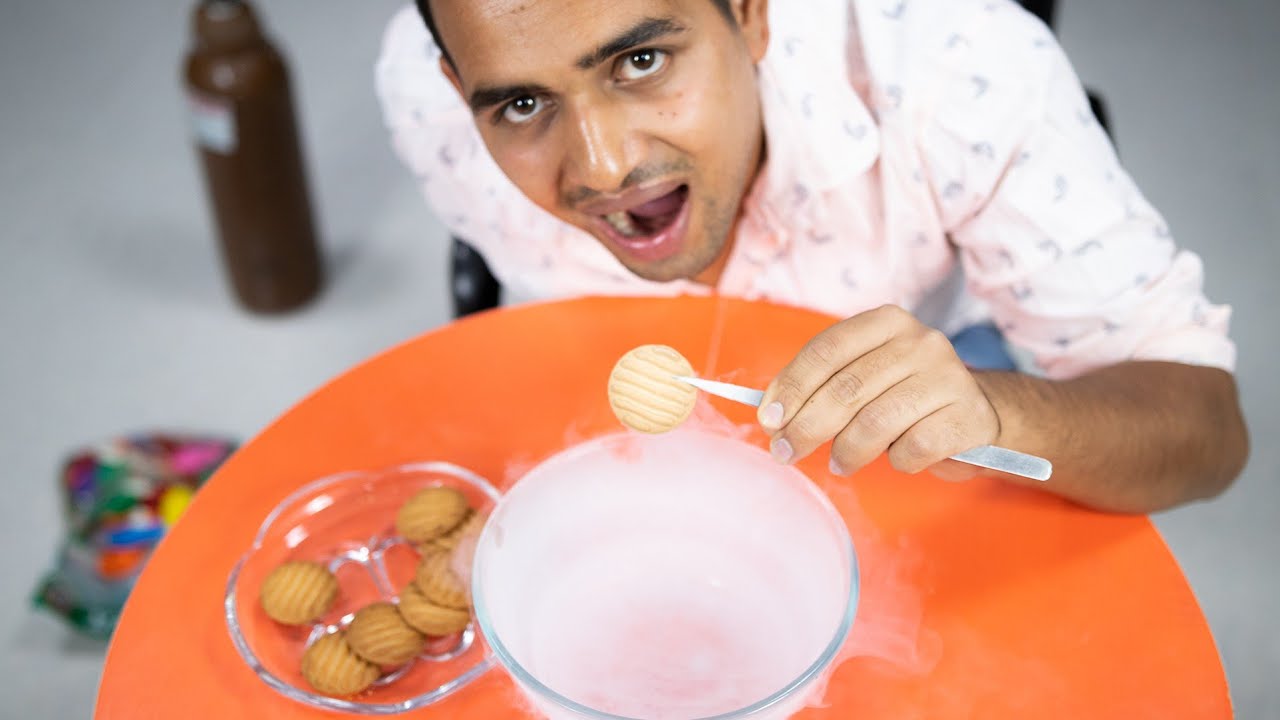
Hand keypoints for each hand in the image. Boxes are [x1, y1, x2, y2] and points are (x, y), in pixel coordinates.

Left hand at [757, 305, 1000, 477]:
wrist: (975, 415)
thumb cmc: (905, 397)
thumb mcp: (866, 375)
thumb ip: (824, 385)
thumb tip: (772, 415)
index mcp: (887, 322)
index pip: (827, 350)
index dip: (792, 387)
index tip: (769, 419)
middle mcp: (920, 342)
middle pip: (846, 388)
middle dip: (807, 426)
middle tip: (786, 452)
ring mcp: (948, 377)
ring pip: (876, 422)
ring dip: (847, 450)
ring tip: (839, 463)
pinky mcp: (968, 416)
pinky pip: (913, 448)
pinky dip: (896, 461)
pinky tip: (897, 458)